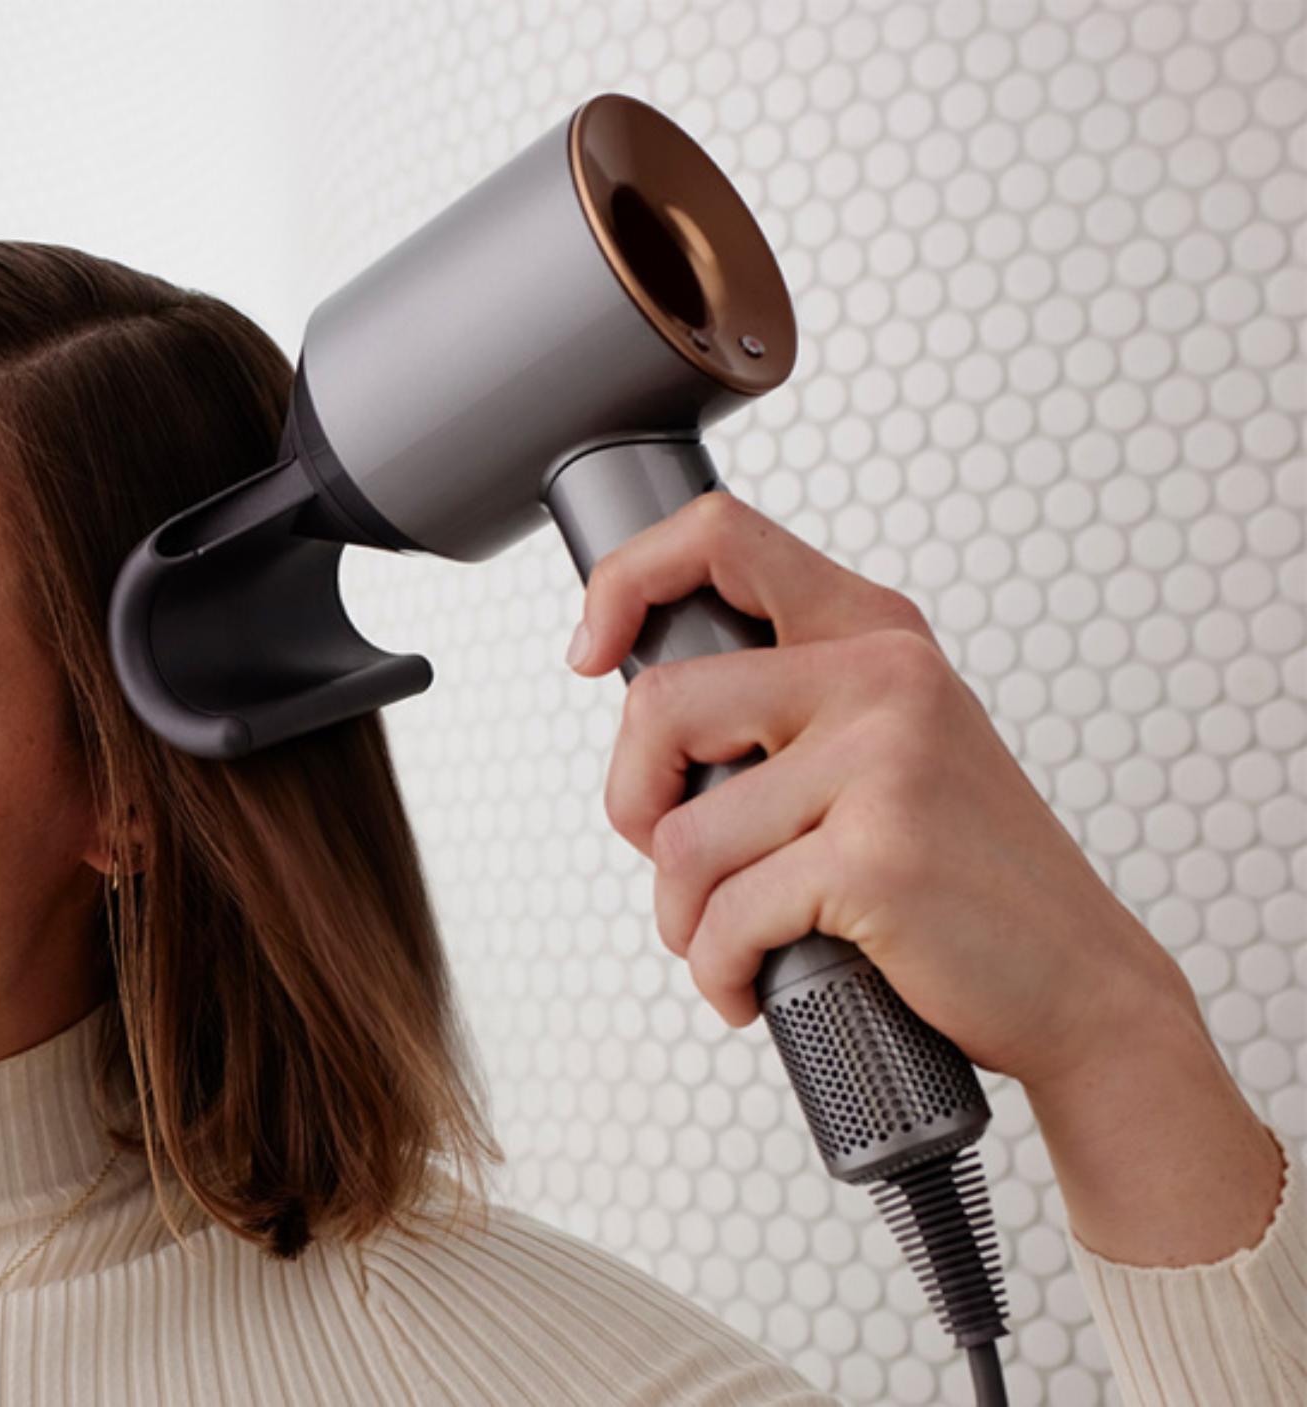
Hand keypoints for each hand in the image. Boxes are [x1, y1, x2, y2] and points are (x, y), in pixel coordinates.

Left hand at [568, 490, 1199, 1092]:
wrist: (1080, 987)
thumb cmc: (961, 883)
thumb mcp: (886, 754)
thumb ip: (786, 712)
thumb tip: (643, 716)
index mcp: (875, 635)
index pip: (720, 540)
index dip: (626, 584)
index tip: (592, 652)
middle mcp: (882, 677)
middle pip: (661, 707)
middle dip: (634, 807)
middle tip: (681, 870)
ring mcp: (885, 761)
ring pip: (682, 836)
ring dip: (683, 918)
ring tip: (729, 945)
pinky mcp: (875, 856)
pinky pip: (725, 915)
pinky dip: (718, 970)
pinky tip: (752, 983)